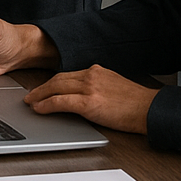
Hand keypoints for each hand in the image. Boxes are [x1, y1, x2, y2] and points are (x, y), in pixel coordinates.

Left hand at [22, 65, 158, 133]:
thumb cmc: (136, 103)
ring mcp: (89, 88)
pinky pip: (61, 101)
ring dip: (39, 95)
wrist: (150, 109)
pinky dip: (47, 104)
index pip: (68, 75)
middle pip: (58, 79)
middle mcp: (90, 76)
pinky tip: (39, 108)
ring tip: (30, 102)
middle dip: (41, 88)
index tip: (44, 88)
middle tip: (30, 95)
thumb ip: (98, 87)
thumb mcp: (114, 87)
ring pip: (56, 87)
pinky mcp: (89, 103)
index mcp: (96, 71)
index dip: (52, 82)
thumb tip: (84, 96)